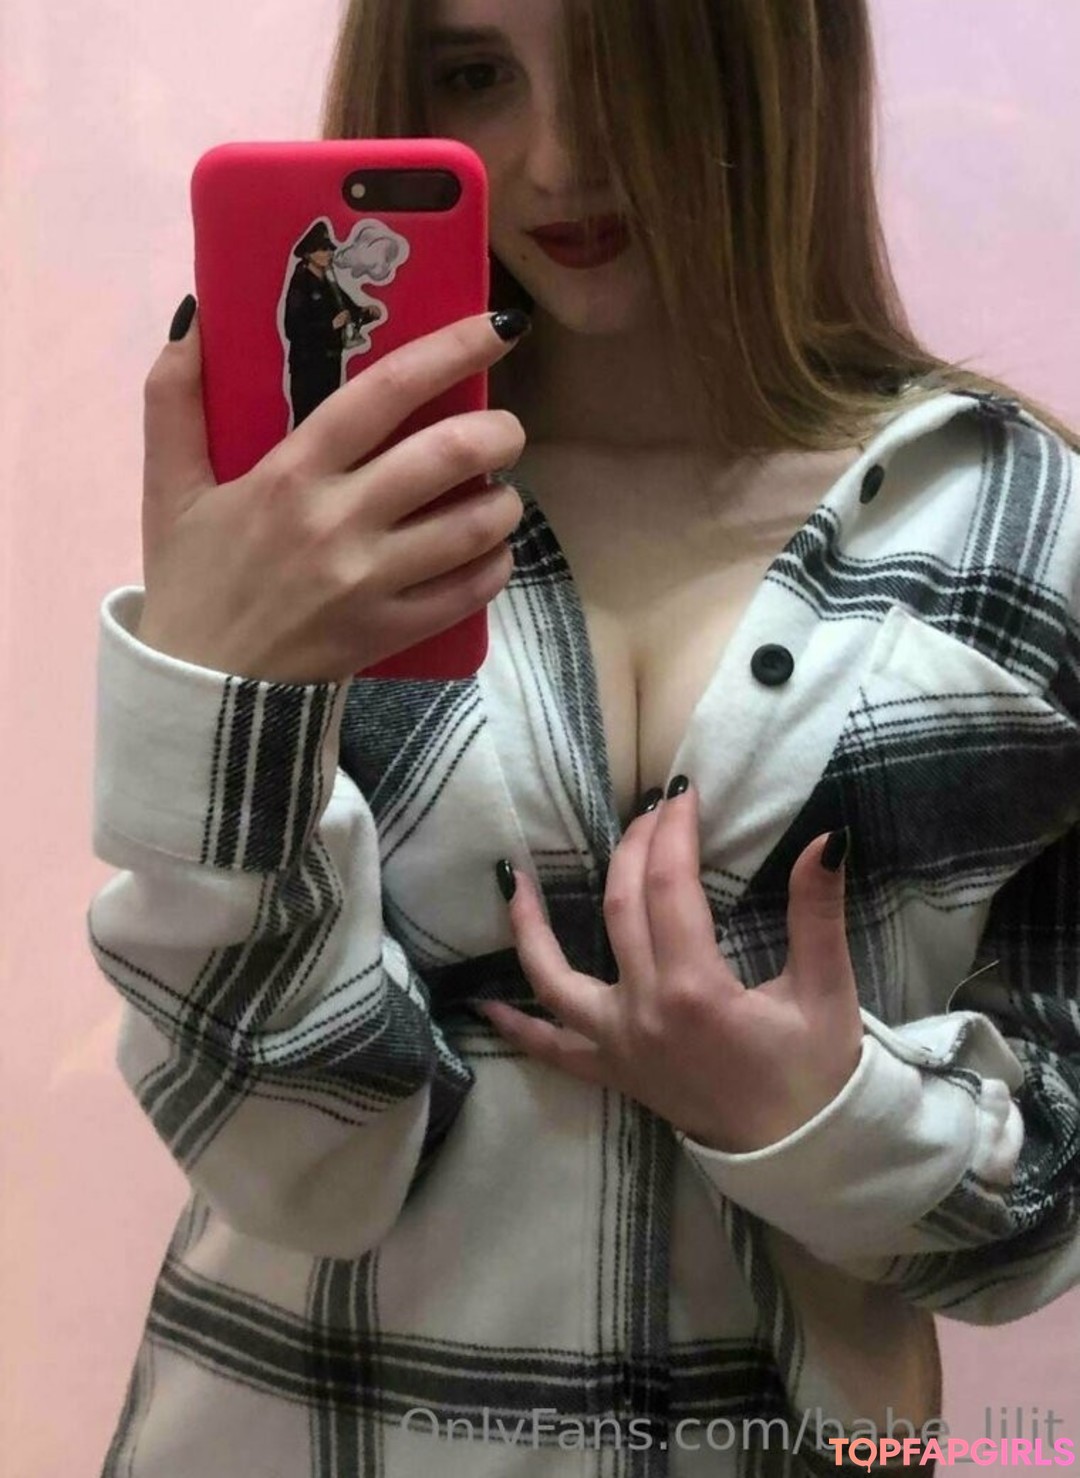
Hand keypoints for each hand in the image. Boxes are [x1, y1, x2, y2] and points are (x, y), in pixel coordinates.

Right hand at [137, 306, 529, 682]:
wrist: (201, 693)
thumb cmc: (192, 582)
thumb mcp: (168, 489)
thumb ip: (174, 400)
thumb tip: (195, 319)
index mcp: (289, 473)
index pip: (384, 393)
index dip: (452, 350)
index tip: (501, 327)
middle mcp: (337, 521)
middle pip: (448, 456)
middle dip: (499, 432)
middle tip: (505, 431)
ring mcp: (370, 581)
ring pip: (473, 525)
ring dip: (505, 502)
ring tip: (500, 494)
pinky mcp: (391, 632)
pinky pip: (470, 591)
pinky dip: (495, 565)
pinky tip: (489, 552)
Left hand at [477, 781, 864, 1153]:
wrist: (800, 1154)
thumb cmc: (816, 1075)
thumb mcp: (826, 992)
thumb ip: (817, 914)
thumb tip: (827, 840)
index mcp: (695, 990)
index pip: (670, 887)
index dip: (673, 832)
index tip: (682, 795)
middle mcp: (643, 1012)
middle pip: (619, 908)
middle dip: (633, 848)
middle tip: (651, 810)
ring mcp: (619, 1045)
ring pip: (555, 976)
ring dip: (530, 926)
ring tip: (512, 879)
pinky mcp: (613, 1072)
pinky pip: (552, 1048)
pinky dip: (516, 1025)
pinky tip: (483, 1005)